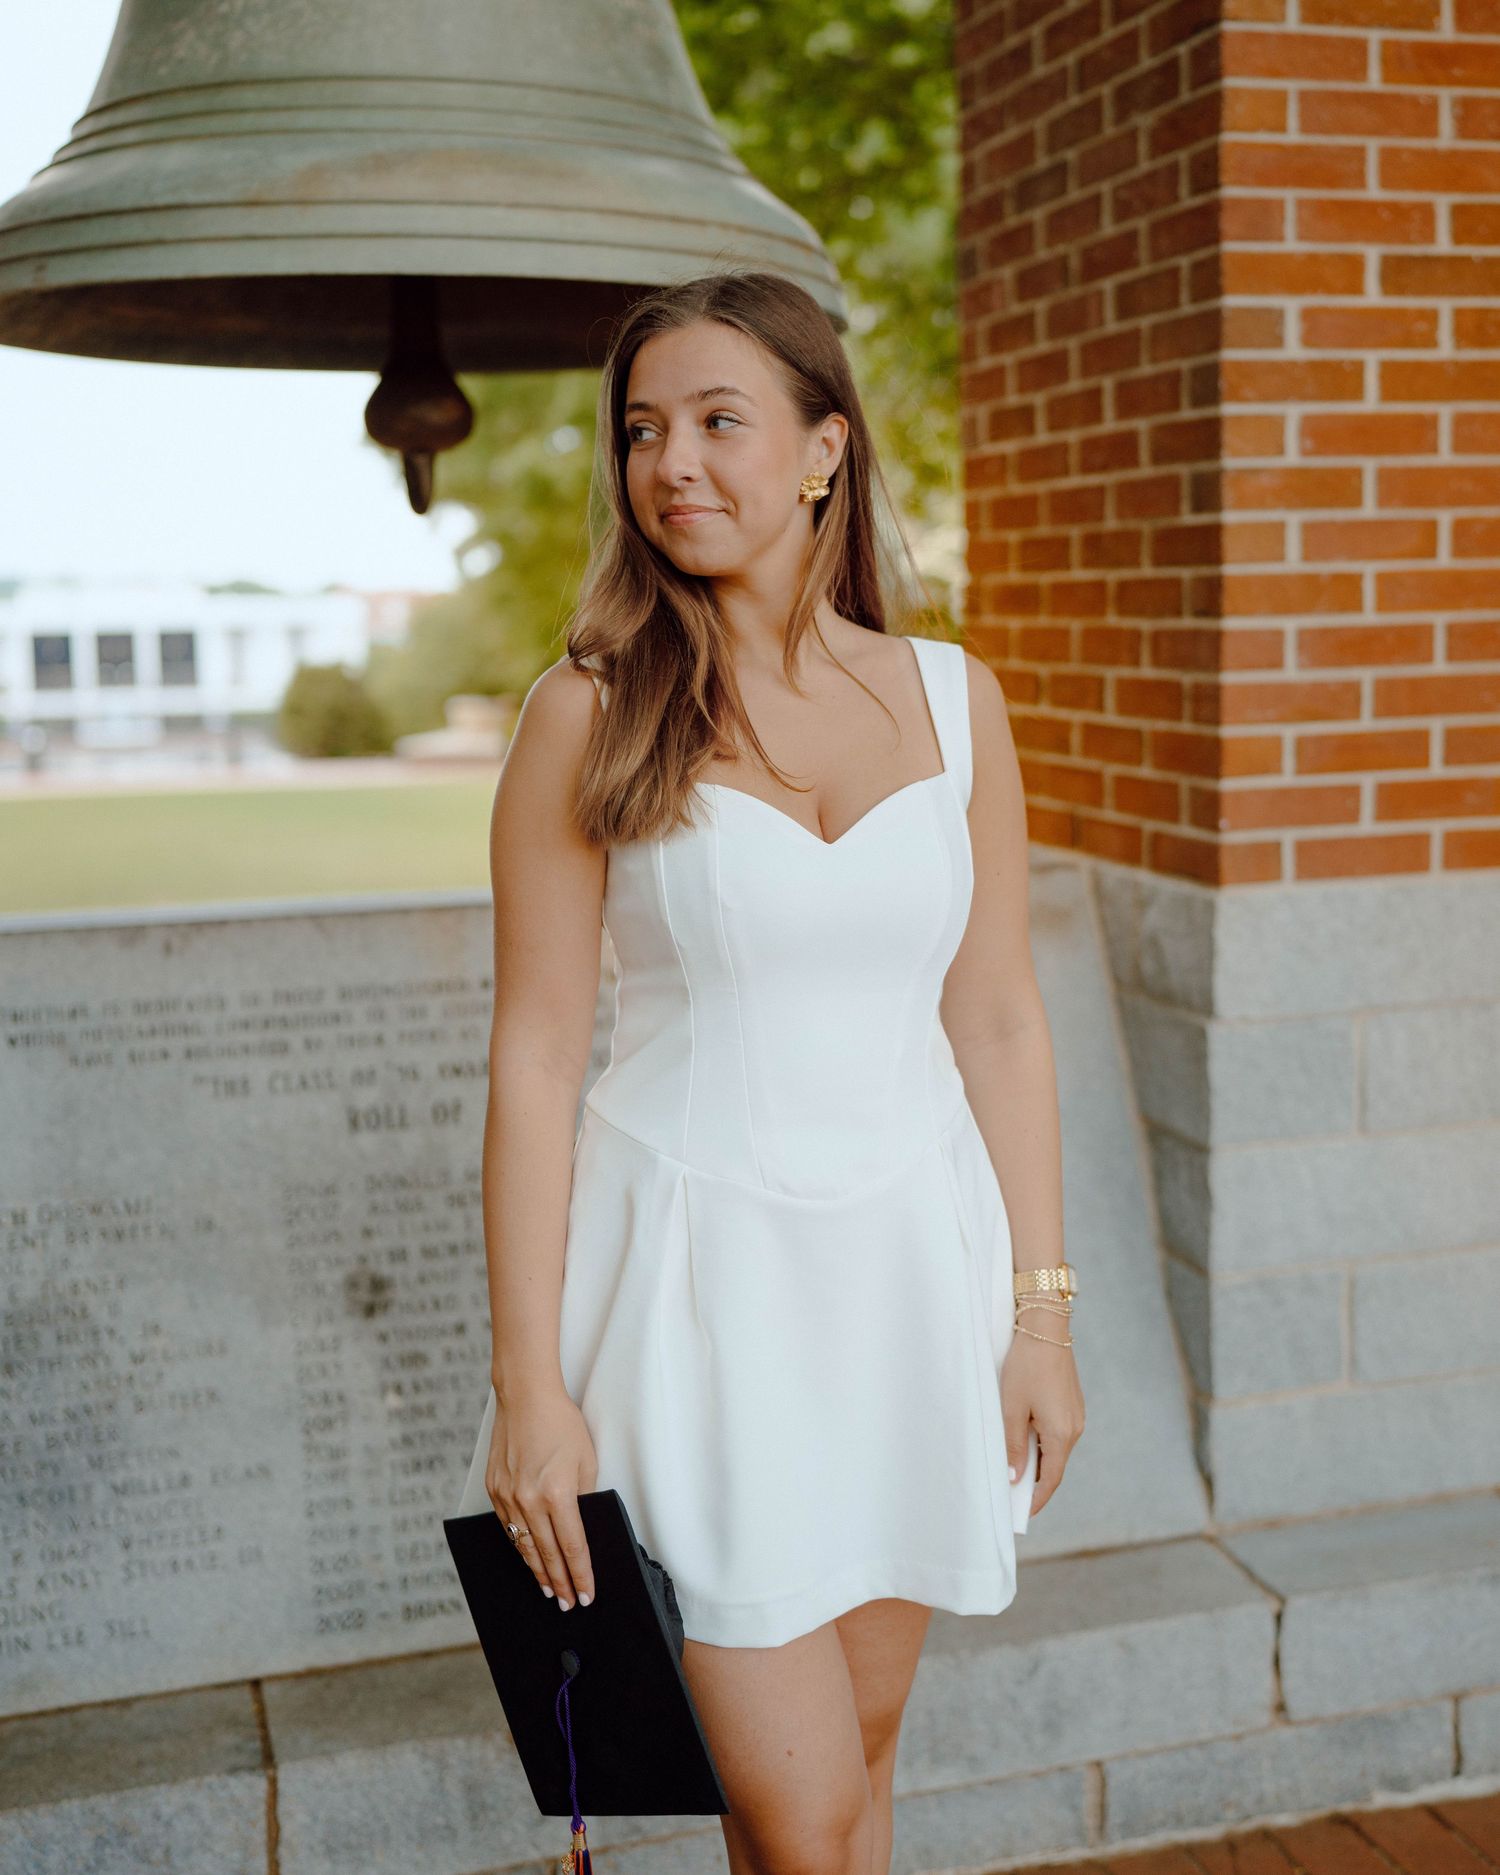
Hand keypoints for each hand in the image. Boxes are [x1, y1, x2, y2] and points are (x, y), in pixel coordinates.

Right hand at [486, 1383, 598, 1607]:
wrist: (525, 1396)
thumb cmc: (561, 1423)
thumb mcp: (585, 1460)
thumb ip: (583, 1497)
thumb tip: (580, 1526)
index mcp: (557, 1494)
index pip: (572, 1547)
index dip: (581, 1575)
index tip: (587, 1594)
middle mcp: (528, 1500)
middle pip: (547, 1554)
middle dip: (560, 1582)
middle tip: (568, 1603)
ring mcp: (507, 1496)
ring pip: (524, 1546)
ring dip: (538, 1570)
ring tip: (549, 1589)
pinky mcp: (494, 1489)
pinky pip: (508, 1527)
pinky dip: (520, 1545)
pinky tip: (529, 1556)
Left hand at [1000, 1322, 1084, 1516]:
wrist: (1046, 1328)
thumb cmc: (1026, 1366)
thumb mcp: (1012, 1408)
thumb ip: (1013, 1446)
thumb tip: (1015, 1478)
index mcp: (1062, 1434)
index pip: (1050, 1479)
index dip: (1036, 1499)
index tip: (1022, 1513)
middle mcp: (1075, 1428)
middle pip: (1054, 1465)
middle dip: (1034, 1481)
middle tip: (1010, 1493)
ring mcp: (1076, 1415)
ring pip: (1055, 1448)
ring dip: (1036, 1459)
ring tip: (1012, 1466)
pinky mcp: (1072, 1404)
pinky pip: (1057, 1432)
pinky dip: (1042, 1442)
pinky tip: (1023, 1439)